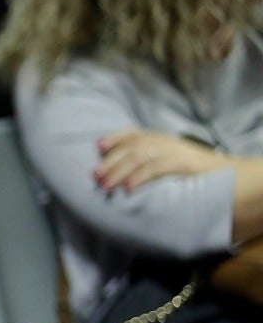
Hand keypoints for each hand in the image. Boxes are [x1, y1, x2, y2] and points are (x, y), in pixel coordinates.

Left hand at [95, 129, 228, 192]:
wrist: (228, 176)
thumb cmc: (194, 172)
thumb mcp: (169, 161)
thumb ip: (148, 161)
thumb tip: (118, 172)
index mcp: (161, 139)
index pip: (133, 133)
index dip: (114, 138)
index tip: (98, 147)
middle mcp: (165, 142)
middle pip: (131, 147)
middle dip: (110, 161)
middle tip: (95, 177)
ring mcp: (175, 151)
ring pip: (139, 157)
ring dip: (119, 171)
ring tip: (106, 185)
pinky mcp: (184, 164)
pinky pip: (158, 168)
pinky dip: (140, 177)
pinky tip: (128, 188)